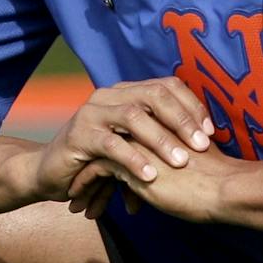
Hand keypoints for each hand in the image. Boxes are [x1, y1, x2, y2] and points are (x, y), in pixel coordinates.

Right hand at [20, 78, 216, 206]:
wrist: (51, 172)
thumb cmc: (101, 159)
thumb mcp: (134, 143)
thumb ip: (159, 134)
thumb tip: (205, 139)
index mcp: (127, 92)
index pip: (167, 86)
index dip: (191, 106)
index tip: (211, 131)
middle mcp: (110, 95)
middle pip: (154, 95)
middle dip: (182, 120)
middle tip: (202, 145)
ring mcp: (92, 113)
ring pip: (134, 117)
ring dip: (161, 140)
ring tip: (181, 162)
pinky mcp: (78, 136)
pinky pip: (111, 145)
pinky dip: (133, 160)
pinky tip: (150, 176)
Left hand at [73, 138, 240, 224]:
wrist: (224, 189)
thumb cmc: (217, 182)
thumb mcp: (194, 165)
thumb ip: (178, 158)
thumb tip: (175, 171)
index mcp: (161, 127)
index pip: (124, 137)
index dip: (112, 157)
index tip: (101, 177)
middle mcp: (145, 130)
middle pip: (107, 142)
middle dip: (91, 166)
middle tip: (80, 187)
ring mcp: (136, 144)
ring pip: (97, 154)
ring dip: (83, 178)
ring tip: (76, 201)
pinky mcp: (129, 163)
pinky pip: (96, 170)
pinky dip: (86, 185)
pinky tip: (80, 202)